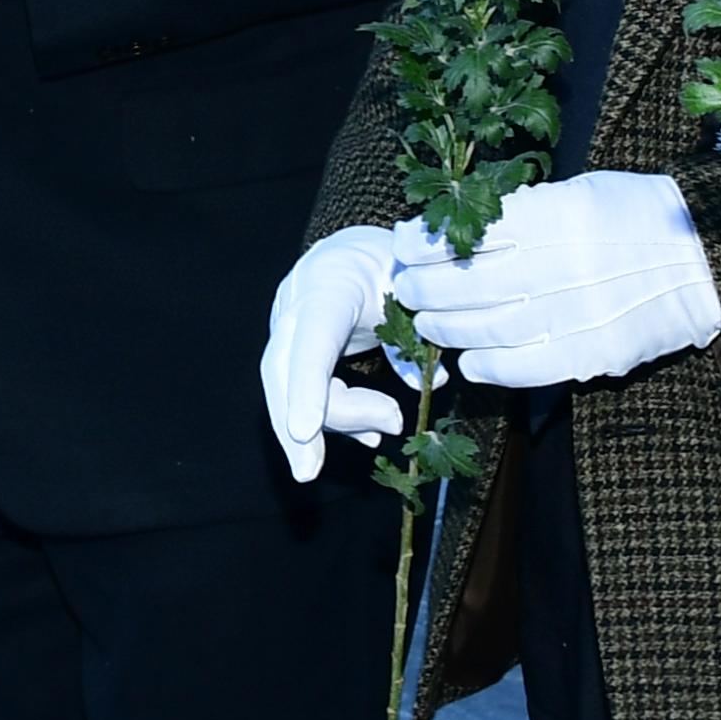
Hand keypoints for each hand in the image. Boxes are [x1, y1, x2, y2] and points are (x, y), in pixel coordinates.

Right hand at [259, 218, 432, 483]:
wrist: (353, 248)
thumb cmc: (388, 260)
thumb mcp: (412, 284)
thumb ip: (419, 329)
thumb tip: (437, 382)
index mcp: (329, 284)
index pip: (313, 338)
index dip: (308, 385)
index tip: (305, 431)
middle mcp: (296, 308)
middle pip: (283, 371)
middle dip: (294, 424)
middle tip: (309, 471)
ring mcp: (288, 331)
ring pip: (290, 389)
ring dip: (335, 423)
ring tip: (384, 430)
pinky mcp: (293, 352)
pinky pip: (305, 393)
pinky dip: (337, 418)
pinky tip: (370, 433)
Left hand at [386, 168, 720, 390]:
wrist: (705, 261)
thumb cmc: (637, 215)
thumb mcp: (579, 191)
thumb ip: (524, 210)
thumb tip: (457, 232)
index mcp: (557, 215)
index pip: (472, 232)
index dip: (427, 242)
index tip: (404, 243)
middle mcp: (562, 264)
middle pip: (470, 283)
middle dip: (426, 288)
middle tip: (406, 289)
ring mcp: (578, 313)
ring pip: (489, 328)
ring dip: (447, 329)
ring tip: (427, 324)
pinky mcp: (593, 352)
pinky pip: (527, 366)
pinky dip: (489, 367)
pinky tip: (468, 362)